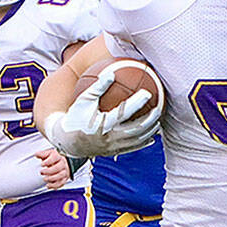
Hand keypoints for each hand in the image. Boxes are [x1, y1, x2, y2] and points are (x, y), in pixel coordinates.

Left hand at [36, 148, 70, 189]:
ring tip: (45, 179)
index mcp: (58, 157)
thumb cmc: (55, 159)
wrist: (63, 163)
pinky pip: (61, 183)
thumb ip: (42, 154)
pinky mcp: (64, 178)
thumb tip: (37, 154)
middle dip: (49, 171)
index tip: (42, 164)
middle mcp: (62, 164)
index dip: (48, 161)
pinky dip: (54, 185)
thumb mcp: (48, 154)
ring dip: (52, 178)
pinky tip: (48, 185)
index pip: (55, 157)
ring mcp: (64, 171)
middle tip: (41, 172)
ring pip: (60, 176)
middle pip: (58, 167)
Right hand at [42, 72, 160, 156]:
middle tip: (159, 107)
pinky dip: (144, 142)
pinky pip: (133, 148)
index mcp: (103, 124)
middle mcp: (110, 138)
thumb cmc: (76, 116)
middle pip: (136, 129)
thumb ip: (98, 87)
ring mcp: (113, 147)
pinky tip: (152, 136)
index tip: (148, 92)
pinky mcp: (114, 153)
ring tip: (158, 120)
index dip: (137, 102)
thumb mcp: (84, 100)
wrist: (68, 141)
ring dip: (150, 130)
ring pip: (137, 140)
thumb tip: (111, 73)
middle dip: (150, 118)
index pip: (124, 112)